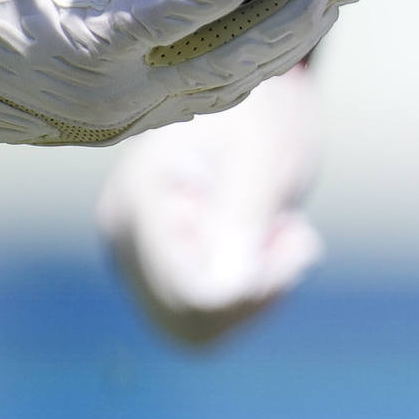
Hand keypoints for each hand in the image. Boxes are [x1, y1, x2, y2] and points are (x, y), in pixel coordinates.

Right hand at [0, 0, 359, 147]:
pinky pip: (217, 91)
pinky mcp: (136, 119)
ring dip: (300, 32)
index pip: (188, 7)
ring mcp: (132, 116)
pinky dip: (265, 54)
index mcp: (83, 47)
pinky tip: (297, 13)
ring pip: (239, 81)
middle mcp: (118, 96)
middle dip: (305, 5)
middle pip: (240, 56)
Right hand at [95, 59, 325, 346]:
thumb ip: (240, 223)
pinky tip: (266, 243)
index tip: (289, 237)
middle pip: (191, 322)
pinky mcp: (161, 262)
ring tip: (279, 234)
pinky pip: (205, 315)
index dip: (252, 289)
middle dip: (256, 295)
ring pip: (198, 329)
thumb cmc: (258, 109)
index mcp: (143, 203)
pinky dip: (249, 293)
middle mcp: (126, 236)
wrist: (252, 89)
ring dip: (256, 296)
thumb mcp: (260, 159)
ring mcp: (138, 254)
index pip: (191, 295)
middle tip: (291, 237)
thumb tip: (226, 298)